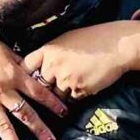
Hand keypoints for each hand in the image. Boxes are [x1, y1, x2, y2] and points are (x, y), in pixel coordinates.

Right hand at [0, 22, 62, 139]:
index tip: (64, 113)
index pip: (38, 92)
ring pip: (4, 126)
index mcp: (13, 74)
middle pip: (25, 114)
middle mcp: (2, 90)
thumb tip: (35, 74)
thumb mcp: (6, 51)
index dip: (53, 103)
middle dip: (39, 130)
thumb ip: (21, 66)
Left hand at [24, 19, 139, 102]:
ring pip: (56, 96)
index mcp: (48, 50)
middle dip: (45, 88)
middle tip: (48, 91)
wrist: (116, 45)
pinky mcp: (79, 89)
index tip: (23, 80)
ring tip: (69, 90)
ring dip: (61, 96)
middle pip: (40, 85)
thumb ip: (50, 53)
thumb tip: (37, 65)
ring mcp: (66, 78)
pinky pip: (72, 99)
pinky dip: (76, 96)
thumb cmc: (92, 40)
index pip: (26, 66)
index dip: (23, 74)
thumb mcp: (66, 39)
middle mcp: (54, 65)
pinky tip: (84, 86)